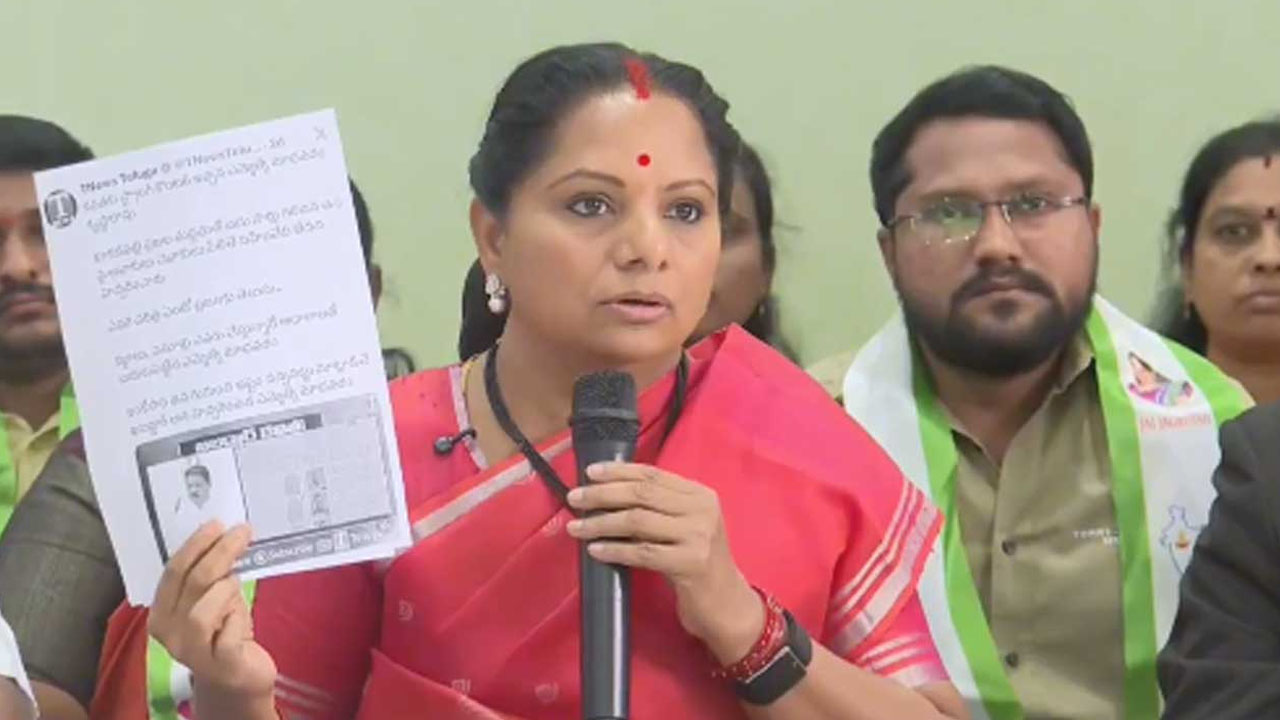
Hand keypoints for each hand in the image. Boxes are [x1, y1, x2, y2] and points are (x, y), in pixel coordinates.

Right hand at [148, 522, 276, 700]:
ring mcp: (191, 652)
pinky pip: (227, 635)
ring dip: (224, 589)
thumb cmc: (225, 632)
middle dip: (218, 552)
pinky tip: (242, 616)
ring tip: (238, 582)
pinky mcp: (219, 665)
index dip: (195, 545)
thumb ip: (213, 576)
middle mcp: (169, 632)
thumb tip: (227, 536)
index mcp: (161, 612)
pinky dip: (238, 619)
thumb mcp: (215, 600)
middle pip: (190, 583)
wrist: (237, 678)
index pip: (173, 572)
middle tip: (241, 533)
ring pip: (201, 612)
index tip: (217, 524)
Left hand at [566, 462, 764, 662]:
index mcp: (700, 494)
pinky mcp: (690, 564)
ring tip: (577, 527)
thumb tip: (606, 493)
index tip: (589, 473)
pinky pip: (642, 553)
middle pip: (642, 493)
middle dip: (602, 494)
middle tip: (574, 498)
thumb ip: (659, 507)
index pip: (653, 474)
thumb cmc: (698, 562)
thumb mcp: (685, 526)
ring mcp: (698, 536)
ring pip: (638, 521)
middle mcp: (701, 510)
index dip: (618, 471)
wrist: (727, 603)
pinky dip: (615, 549)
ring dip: (601, 523)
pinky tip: (595, 550)